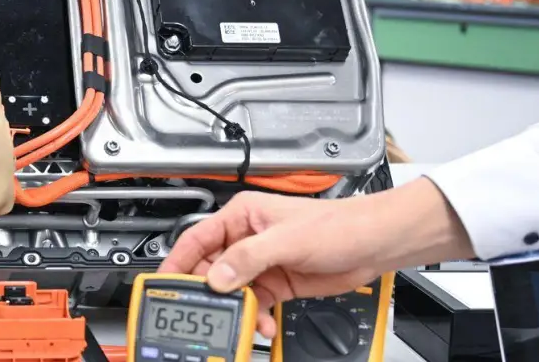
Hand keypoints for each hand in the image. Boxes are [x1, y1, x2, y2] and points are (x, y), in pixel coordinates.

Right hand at [158, 179, 473, 336]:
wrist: (374, 245)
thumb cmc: (338, 225)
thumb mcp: (286, 240)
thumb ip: (248, 259)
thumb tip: (217, 277)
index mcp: (242, 216)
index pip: (198, 238)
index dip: (179, 260)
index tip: (164, 282)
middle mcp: (248, 238)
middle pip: (212, 268)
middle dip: (209, 291)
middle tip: (206, 310)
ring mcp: (262, 262)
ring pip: (232, 290)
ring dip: (235, 308)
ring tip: (242, 319)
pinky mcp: (277, 283)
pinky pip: (254, 303)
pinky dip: (255, 316)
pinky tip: (263, 322)